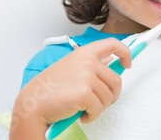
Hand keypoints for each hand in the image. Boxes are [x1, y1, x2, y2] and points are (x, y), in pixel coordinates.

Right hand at [9, 38, 130, 138]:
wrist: (33, 103)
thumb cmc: (51, 88)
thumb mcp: (72, 67)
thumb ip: (92, 63)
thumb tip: (112, 61)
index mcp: (85, 53)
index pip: (113, 44)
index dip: (125, 53)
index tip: (127, 64)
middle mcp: (88, 61)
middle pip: (116, 80)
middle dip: (112, 95)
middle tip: (100, 102)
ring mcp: (87, 76)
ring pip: (110, 96)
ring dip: (100, 107)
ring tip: (85, 108)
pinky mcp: (85, 93)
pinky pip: (99, 108)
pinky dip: (92, 115)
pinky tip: (81, 114)